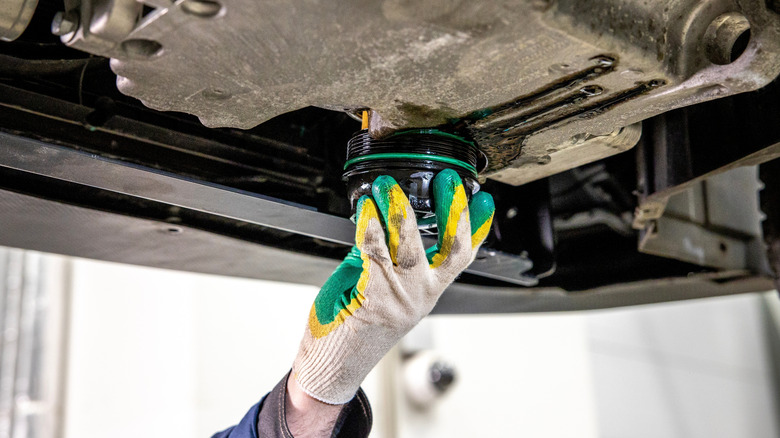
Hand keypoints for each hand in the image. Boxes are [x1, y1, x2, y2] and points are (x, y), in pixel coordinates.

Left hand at [292, 169, 494, 404]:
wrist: (332, 362)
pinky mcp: (373, 294)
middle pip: (450, 248)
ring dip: (399, 209)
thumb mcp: (386, 291)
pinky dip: (370, 224)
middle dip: (452, 210)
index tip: (484, 200)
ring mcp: (399, 296)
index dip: (477, 228)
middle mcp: (420, 294)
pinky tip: (366, 207)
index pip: (463, 257)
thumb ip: (393, 261)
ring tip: (388, 184)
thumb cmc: (355, 325)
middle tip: (448, 180)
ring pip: (409, 245)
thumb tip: (389, 219)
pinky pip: (374, 250)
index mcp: (428, 291)